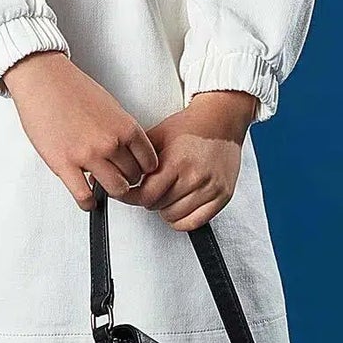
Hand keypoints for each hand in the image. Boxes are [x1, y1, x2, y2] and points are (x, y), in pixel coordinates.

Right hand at [2, 51, 157, 206]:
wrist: (43, 80)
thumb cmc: (72, 89)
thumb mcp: (110, 106)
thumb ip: (121, 131)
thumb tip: (127, 153)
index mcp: (126, 127)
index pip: (149, 162)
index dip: (142, 170)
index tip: (135, 172)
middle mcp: (111, 143)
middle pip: (133, 177)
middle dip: (126, 179)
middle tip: (116, 178)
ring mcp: (88, 155)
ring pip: (115, 190)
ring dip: (110, 191)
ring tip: (101, 187)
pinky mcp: (64, 164)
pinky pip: (85, 197)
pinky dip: (88, 203)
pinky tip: (86, 199)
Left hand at [129, 90, 257, 229]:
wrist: (221, 120)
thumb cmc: (191, 126)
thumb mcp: (158, 135)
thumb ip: (138, 157)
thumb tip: (119, 173)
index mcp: (177, 162)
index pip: (146, 195)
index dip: (133, 196)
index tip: (130, 193)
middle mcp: (196, 177)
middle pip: (159, 206)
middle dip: (150, 198)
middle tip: (152, 188)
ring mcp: (211, 188)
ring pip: (175, 216)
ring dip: (165, 208)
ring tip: (166, 193)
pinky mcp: (223, 196)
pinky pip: (195, 222)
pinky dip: (182, 219)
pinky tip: (178, 206)